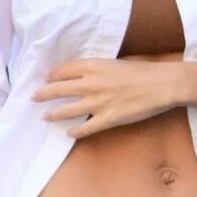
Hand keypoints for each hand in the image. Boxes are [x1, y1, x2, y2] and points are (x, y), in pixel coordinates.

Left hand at [34, 57, 187, 136]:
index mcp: (93, 66)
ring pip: (66, 110)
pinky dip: (75, 131)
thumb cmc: (144, 71)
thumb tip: (90, 75)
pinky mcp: (108, 119)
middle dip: (43, 94)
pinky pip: (85, 127)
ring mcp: (98, 103)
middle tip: (34, 97)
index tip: (47, 79)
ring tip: (45, 116)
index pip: (64, 70)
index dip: (52, 75)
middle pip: (58, 89)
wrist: (162, 84)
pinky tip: (68, 133)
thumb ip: (100, 69)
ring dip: (53, 114)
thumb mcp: (117, 63)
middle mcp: (91, 84)